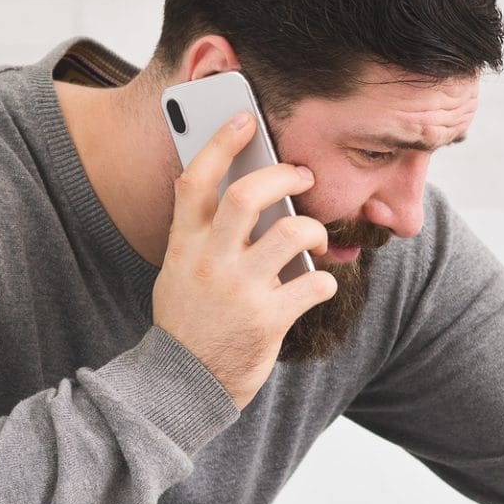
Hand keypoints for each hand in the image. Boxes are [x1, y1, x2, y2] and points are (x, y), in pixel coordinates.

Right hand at [154, 111, 336, 409]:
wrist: (183, 384)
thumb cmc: (188, 322)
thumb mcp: (177, 271)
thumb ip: (198, 234)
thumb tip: (227, 189)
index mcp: (184, 245)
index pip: (196, 179)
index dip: (220, 141)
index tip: (244, 119)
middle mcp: (210, 262)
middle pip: (248, 195)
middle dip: (283, 176)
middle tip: (302, 176)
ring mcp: (239, 291)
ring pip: (292, 234)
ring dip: (314, 230)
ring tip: (315, 238)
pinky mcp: (268, 321)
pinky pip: (313, 285)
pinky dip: (325, 282)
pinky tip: (319, 286)